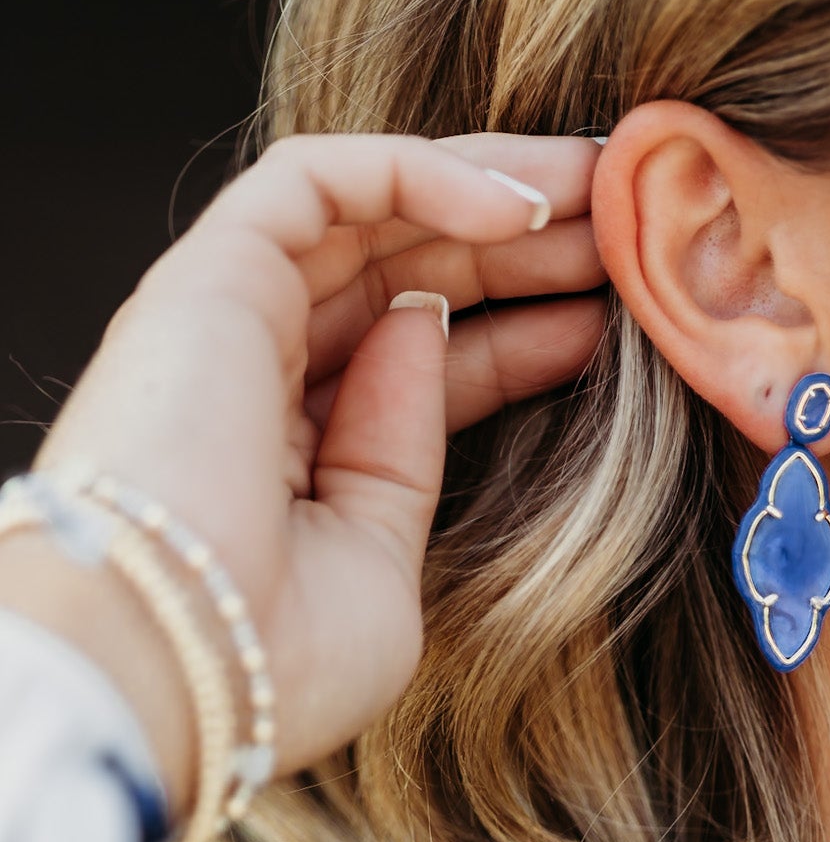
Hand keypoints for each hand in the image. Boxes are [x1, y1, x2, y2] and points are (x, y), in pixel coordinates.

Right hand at [2, 132, 604, 807]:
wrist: (188, 666)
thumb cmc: (279, 657)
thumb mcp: (385, 566)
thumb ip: (409, 457)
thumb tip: (429, 336)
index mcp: (295, 461)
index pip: (421, 367)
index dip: (520, 335)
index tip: (615, 318)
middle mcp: (256, 380)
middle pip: (406, 278)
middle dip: (522, 248)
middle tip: (629, 229)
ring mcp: (228, 324)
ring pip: (369, 217)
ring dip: (491, 195)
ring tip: (603, 195)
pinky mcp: (210, 277)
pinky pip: (319, 182)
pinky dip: (418, 175)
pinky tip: (520, 209)